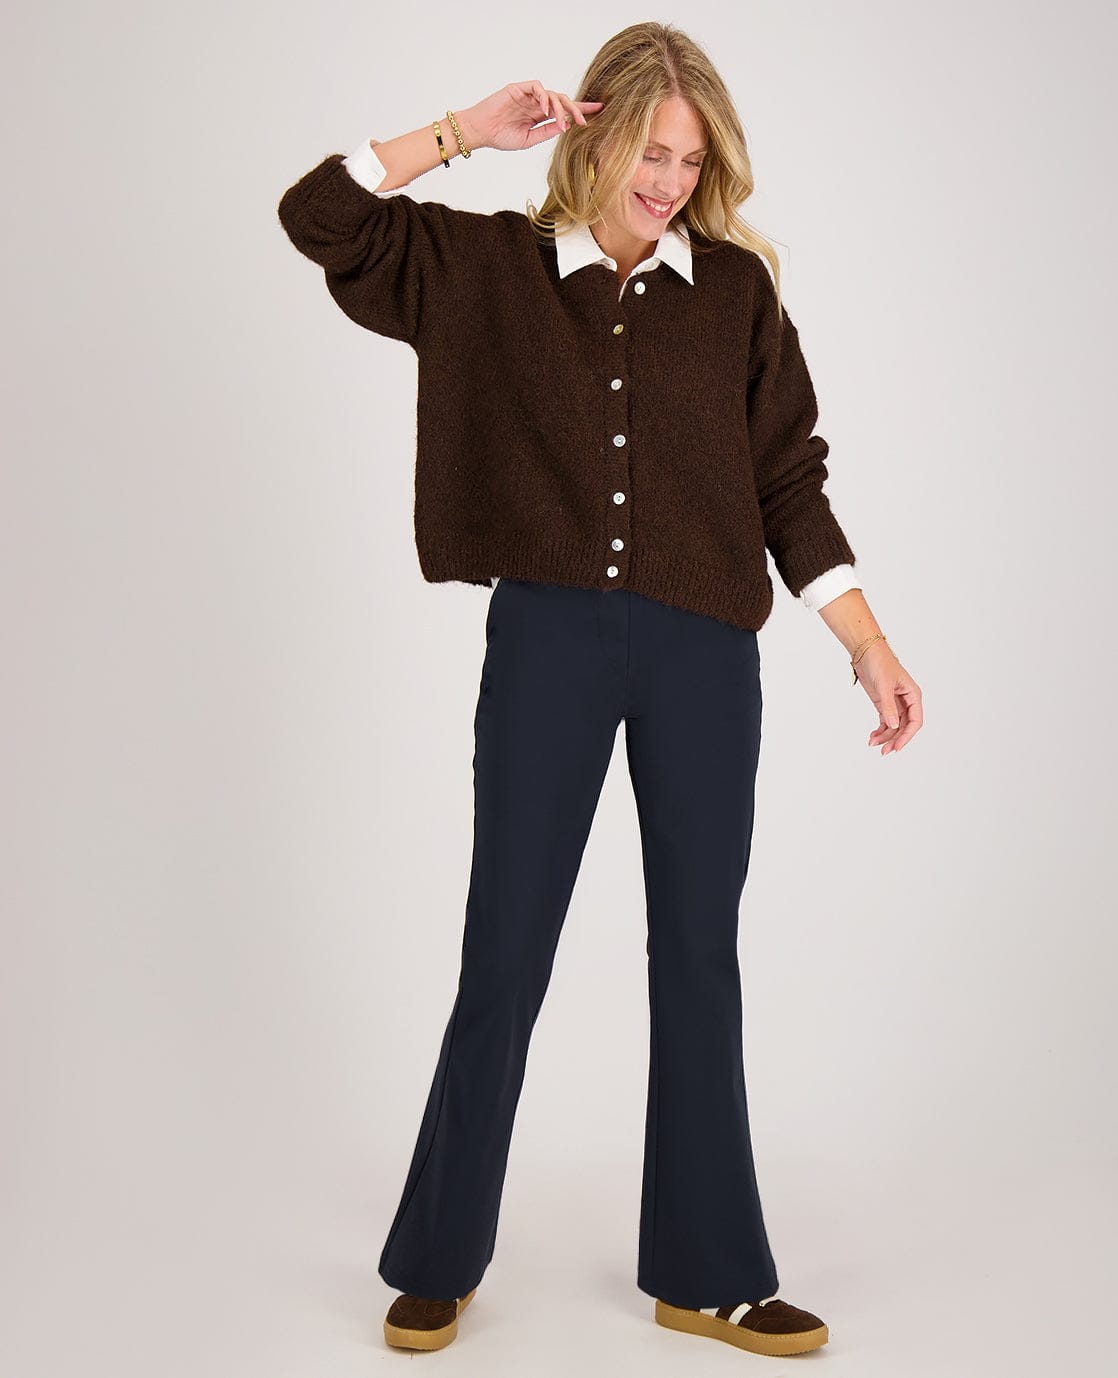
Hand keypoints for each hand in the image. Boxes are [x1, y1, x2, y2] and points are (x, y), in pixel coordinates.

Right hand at [460, 81, 604, 151]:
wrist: (480, 132)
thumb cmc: (500, 137)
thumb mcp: (529, 139)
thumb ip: (546, 132)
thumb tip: (565, 127)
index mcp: (539, 116)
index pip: (564, 111)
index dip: (581, 110)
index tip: (599, 111)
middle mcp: (536, 103)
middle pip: (562, 100)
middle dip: (576, 109)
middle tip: (585, 121)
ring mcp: (528, 95)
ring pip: (552, 94)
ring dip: (561, 107)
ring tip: (564, 121)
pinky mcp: (518, 88)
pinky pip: (537, 87)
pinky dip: (544, 96)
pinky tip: (546, 109)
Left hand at [854, 641, 922, 755]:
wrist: (866, 652)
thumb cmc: (879, 663)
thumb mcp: (884, 685)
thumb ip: (888, 707)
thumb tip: (893, 726)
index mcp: (913, 695)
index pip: (915, 721)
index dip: (907, 736)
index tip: (896, 747)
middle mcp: (906, 700)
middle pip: (904, 726)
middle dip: (895, 740)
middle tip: (884, 752)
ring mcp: (895, 703)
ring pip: (894, 726)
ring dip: (885, 736)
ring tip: (872, 743)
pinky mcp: (884, 703)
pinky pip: (885, 721)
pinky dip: (880, 730)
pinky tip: (873, 736)